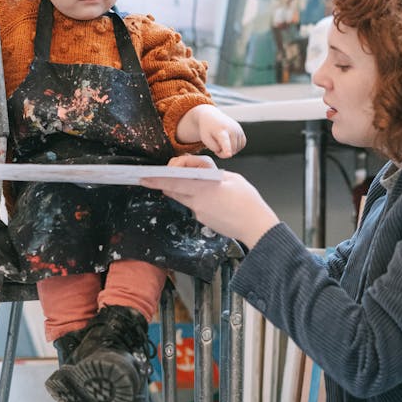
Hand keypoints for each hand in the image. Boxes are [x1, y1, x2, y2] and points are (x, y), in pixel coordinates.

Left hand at [141, 154, 278, 246]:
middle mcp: (198, 202)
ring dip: (180, 191)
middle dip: (164, 184)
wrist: (256, 227)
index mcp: (205, 188)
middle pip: (174, 191)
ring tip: (186, 184)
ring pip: (183, 198)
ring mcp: (200, 213)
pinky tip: (209, 199)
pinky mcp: (204, 221)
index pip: (175, 182)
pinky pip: (194, 206)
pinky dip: (195, 199)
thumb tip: (202, 173)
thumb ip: (213, 174)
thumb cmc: (248, 202)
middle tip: (152, 179)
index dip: (158, 180)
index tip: (144, 177)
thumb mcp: (232, 178)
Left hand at [176, 104, 246, 157]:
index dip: (227, 149)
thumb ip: (214, 147)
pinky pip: (241, 145)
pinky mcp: (241, 132)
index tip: (229, 155)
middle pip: (231, 150)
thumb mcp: (205, 138)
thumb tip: (227, 152)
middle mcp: (232, 129)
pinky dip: (235, 147)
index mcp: (220, 130)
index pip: (224, 141)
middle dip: (223, 154)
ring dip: (229, 150)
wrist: (212, 116)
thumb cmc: (207, 129)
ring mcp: (238, 130)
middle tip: (215, 149)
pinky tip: (228, 143)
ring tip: (220, 144)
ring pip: (236, 149)